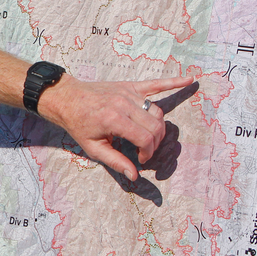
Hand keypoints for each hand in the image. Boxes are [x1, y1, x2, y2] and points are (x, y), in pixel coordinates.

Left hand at [38, 74, 194, 180]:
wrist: (67, 98)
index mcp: (114, 119)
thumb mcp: (92, 147)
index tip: (141, 159)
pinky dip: (173, 82)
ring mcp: (128, 92)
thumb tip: (134, 175)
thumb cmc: (78, 124)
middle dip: (154, 143)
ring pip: (157, 112)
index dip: (148, 153)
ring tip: (148, 138)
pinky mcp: (129, 86)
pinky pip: (155, 84)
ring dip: (158, 127)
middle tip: (144, 151)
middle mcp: (123, 104)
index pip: (145, 138)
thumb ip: (115, 161)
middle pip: (155, 126)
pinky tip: (189, 80)